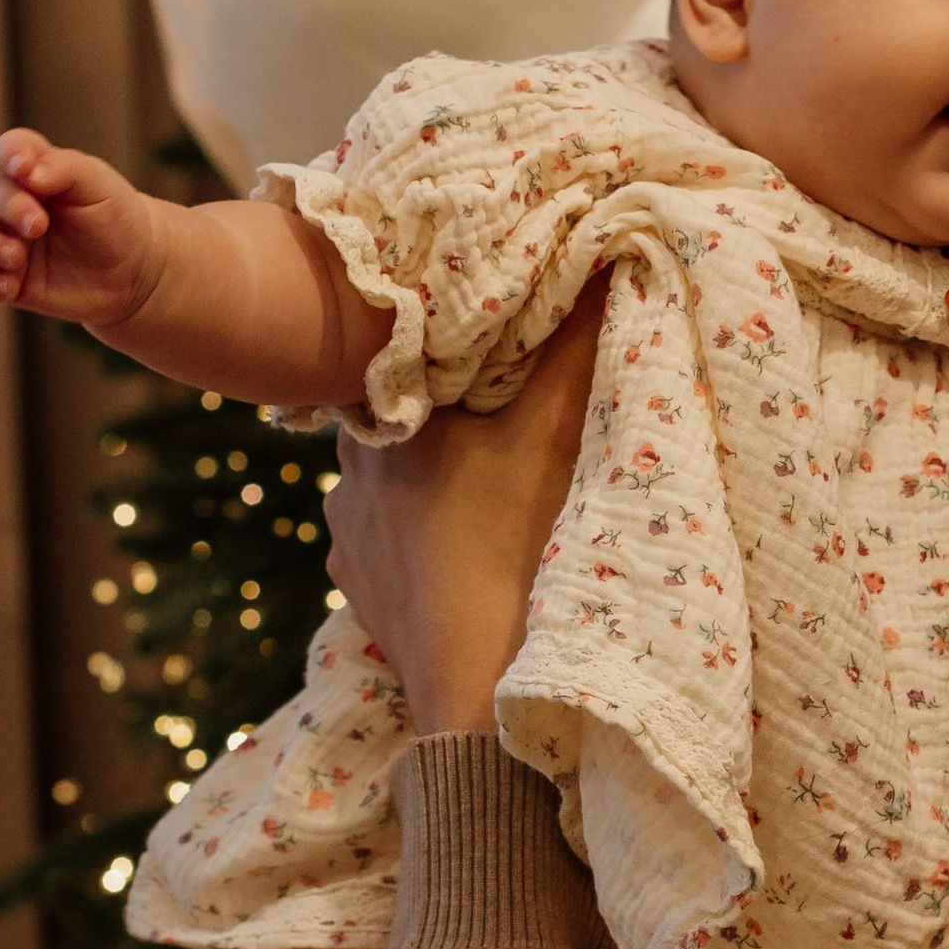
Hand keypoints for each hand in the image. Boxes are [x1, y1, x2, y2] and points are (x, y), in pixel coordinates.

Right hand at [0, 129, 162, 326]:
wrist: (134, 271)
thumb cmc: (114, 218)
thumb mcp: (99, 185)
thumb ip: (65, 169)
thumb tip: (29, 173)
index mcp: (38, 171)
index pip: (12, 149)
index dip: (10, 153)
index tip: (23, 168)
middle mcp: (17, 204)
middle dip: (12, 207)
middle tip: (38, 225)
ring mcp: (9, 242)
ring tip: (15, 257)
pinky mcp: (10, 281)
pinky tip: (7, 286)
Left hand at [324, 274, 610, 732]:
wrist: (478, 690)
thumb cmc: (515, 546)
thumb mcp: (554, 432)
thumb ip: (573, 342)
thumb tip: (600, 258)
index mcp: (386, 420)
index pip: (410, 358)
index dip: (454, 349)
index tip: (493, 348)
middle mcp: (348, 474)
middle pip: (403, 420)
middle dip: (444, 416)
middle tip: (497, 417)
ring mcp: (347, 540)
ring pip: (391, 486)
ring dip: (430, 484)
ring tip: (486, 490)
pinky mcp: (359, 594)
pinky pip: (387, 545)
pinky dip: (421, 541)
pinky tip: (463, 549)